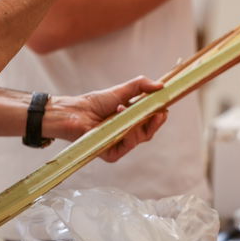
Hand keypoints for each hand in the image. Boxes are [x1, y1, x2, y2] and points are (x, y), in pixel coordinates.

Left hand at [43, 75, 168, 161]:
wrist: (74, 112)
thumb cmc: (95, 103)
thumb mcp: (121, 91)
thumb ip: (141, 86)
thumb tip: (161, 86)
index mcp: (132, 120)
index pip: (151, 121)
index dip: (159, 115)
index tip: (165, 106)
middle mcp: (127, 134)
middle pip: (149, 132)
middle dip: (155, 121)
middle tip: (159, 112)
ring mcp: (120, 145)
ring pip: (140, 138)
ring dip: (136, 122)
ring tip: (123, 108)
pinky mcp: (112, 154)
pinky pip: (127, 145)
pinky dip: (127, 132)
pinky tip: (120, 120)